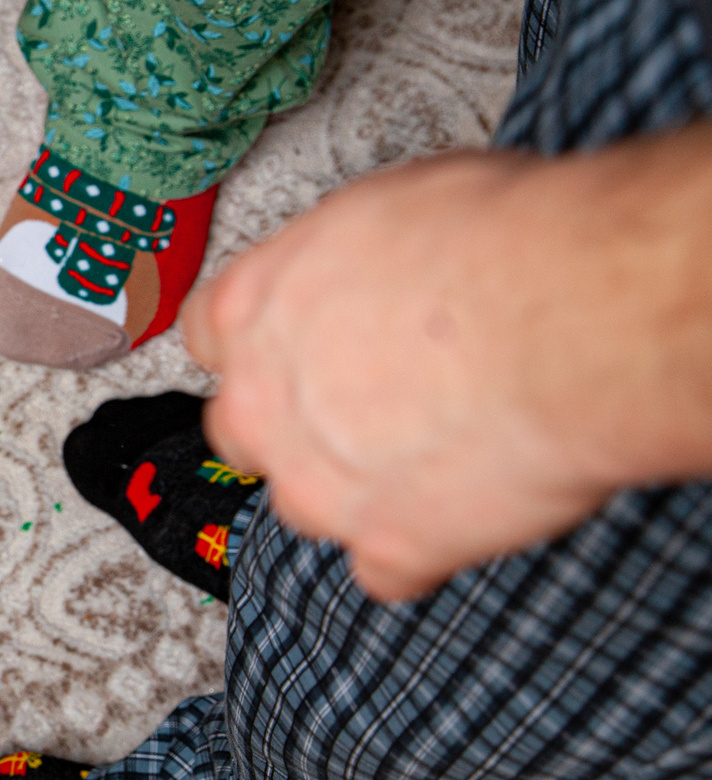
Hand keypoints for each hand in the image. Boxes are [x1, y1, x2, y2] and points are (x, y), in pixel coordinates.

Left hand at [184, 128, 711, 600]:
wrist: (569, 320)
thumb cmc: (499, 244)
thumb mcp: (395, 207)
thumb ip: (351, 263)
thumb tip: (372, 267)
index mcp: (252, 307)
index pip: (209, 334)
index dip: (258, 344)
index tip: (290, 347)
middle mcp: (262, 403)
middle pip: (244, 429)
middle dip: (293, 425)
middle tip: (369, 405)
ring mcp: (317, 485)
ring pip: (309, 505)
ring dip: (357, 489)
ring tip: (437, 452)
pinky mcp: (389, 547)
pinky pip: (387, 571)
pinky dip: (422, 550)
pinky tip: (466, 513)